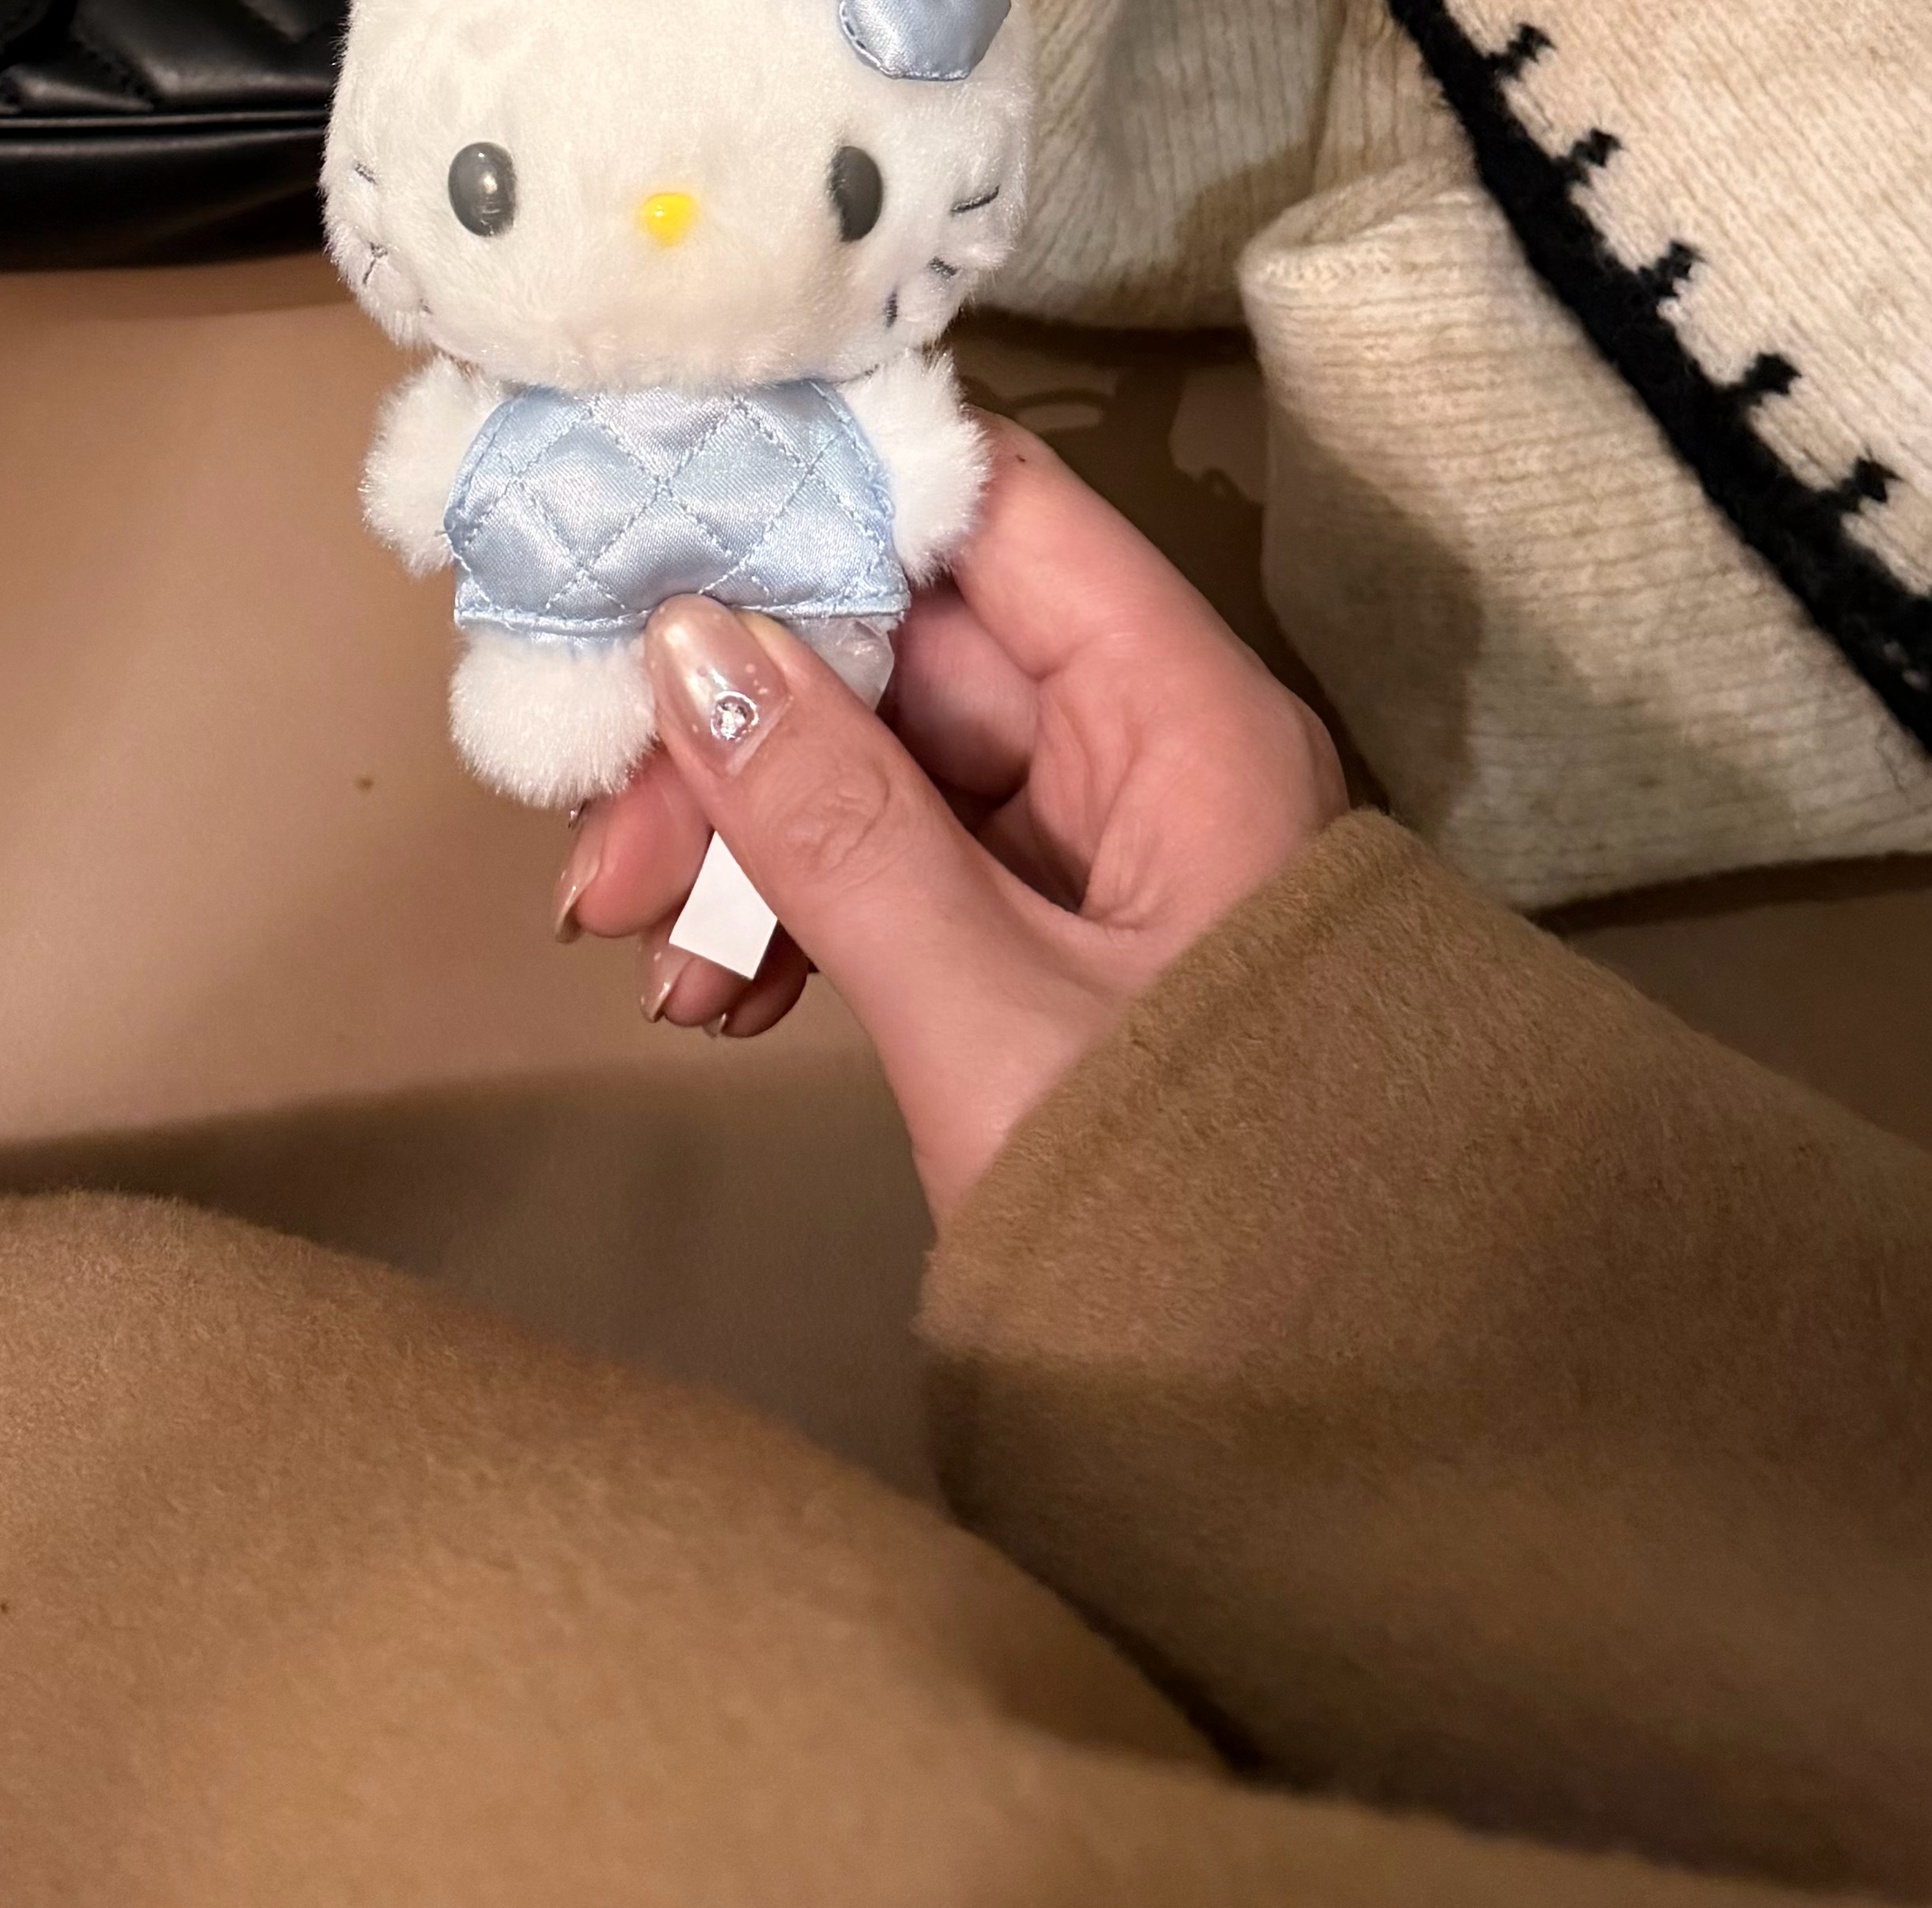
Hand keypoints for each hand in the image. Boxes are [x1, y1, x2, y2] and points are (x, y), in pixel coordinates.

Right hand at [554, 415, 1347, 1219]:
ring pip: (881, 765)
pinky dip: (796, 911)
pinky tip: (718, 996)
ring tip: (652, 966)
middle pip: (908, 648)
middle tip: (601, 854)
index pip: (992, 508)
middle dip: (736, 726)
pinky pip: (901, 867)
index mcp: (1182, 714)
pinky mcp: (1055, 943)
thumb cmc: (1198, 1217)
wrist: (1330, 1439)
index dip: (828, 492)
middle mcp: (1149, 746)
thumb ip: (837, 821)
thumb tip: (691, 634)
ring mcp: (1103, 848)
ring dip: (742, 837)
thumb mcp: (992, 1022)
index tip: (655, 528)